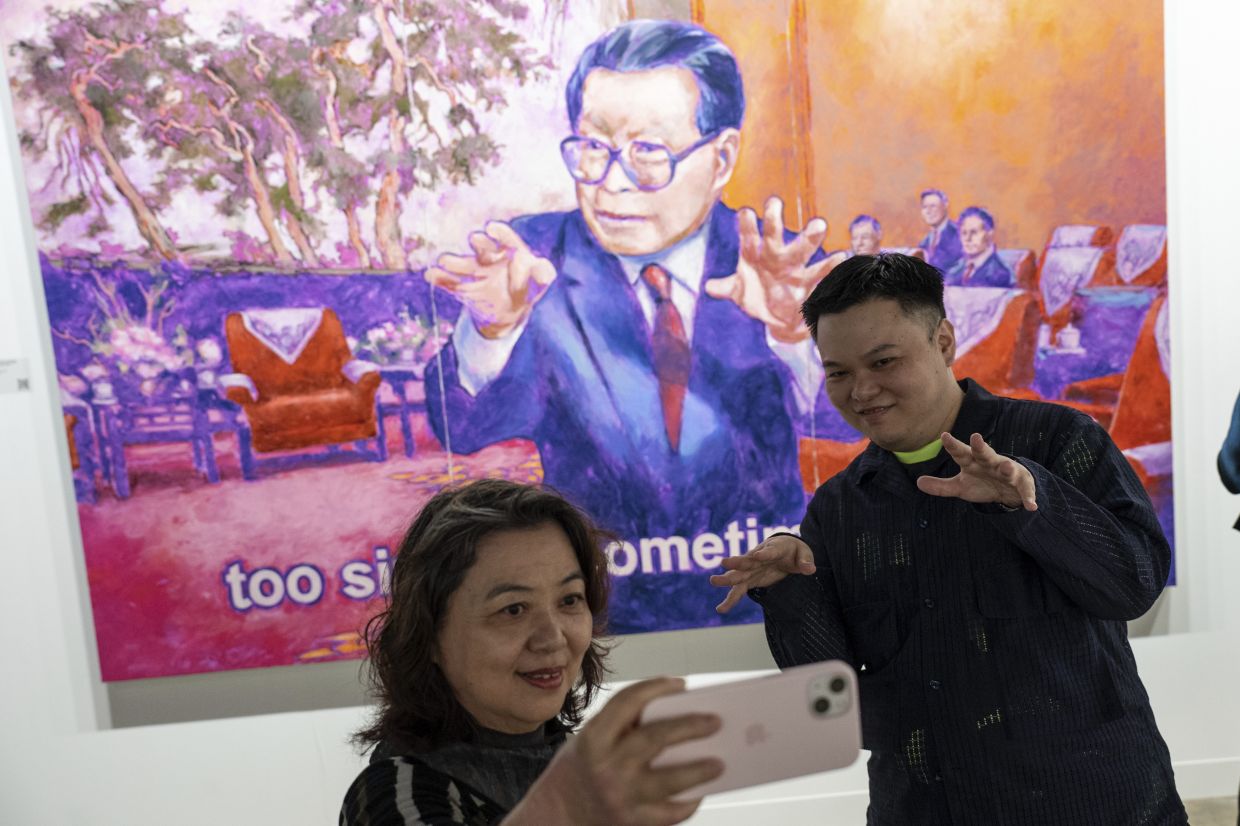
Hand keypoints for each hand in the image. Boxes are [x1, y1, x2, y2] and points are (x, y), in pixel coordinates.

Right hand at [425, 221, 556, 338]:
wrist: (507, 312)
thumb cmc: (526, 289)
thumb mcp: (538, 283)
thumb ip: (542, 275)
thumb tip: (542, 268)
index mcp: (509, 251)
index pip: (506, 238)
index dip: (500, 233)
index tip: (492, 228)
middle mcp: (490, 257)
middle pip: (484, 248)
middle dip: (480, 244)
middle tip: (476, 239)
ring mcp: (474, 272)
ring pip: (463, 264)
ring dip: (453, 261)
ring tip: (444, 260)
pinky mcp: (463, 287)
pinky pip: (450, 283)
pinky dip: (440, 279)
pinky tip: (430, 275)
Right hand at [509, 677, 722, 825]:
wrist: (556, 817)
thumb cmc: (578, 773)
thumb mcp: (589, 740)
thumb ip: (622, 727)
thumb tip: (674, 716)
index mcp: (594, 738)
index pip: (629, 701)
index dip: (657, 688)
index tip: (681, 684)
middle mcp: (607, 766)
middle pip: (656, 738)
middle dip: (690, 727)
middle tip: (715, 721)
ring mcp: (620, 796)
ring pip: (669, 780)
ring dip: (699, 770)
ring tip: (719, 763)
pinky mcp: (632, 823)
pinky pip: (669, 814)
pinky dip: (687, 803)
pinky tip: (699, 794)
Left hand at [703, 196, 829, 343]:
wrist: (781, 318)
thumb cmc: (758, 296)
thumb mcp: (739, 293)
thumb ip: (725, 287)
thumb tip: (709, 287)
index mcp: (755, 257)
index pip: (748, 239)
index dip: (746, 227)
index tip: (745, 211)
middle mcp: (775, 258)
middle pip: (773, 237)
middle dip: (773, 222)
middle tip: (773, 203)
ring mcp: (793, 269)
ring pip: (801, 251)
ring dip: (809, 238)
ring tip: (818, 224)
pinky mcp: (808, 283)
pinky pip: (821, 273)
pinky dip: (831, 266)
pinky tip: (842, 256)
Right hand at [709, 533, 815, 612]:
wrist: (783, 550)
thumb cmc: (794, 551)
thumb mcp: (804, 553)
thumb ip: (805, 561)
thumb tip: (810, 569)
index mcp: (774, 548)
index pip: (768, 551)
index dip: (763, 554)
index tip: (756, 556)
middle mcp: (758, 558)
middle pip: (747, 561)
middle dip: (736, 563)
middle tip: (724, 563)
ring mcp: (752, 569)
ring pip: (738, 575)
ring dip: (727, 579)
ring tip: (713, 582)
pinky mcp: (750, 580)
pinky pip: (738, 590)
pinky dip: (730, 599)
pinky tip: (721, 609)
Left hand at [916, 432, 1037, 510]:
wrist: (1008, 490)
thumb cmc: (981, 483)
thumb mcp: (960, 486)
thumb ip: (941, 486)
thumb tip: (918, 483)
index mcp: (973, 462)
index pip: (961, 452)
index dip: (953, 445)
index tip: (944, 436)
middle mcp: (990, 463)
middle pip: (985, 453)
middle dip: (981, 446)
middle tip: (976, 438)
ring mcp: (1007, 473)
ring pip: (1008, 469)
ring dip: (1007, 468)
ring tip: (1005, 467)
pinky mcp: (1022, 485)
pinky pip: (1026, 492)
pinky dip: (1029, 498)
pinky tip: (1032, 506)